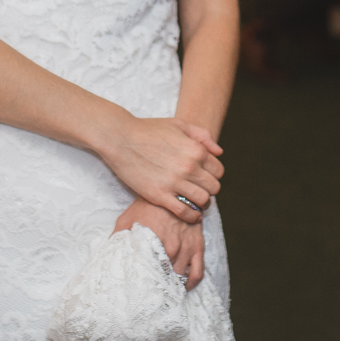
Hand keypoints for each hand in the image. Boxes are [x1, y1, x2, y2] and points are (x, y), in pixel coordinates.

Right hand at [100, 117, 222, 223]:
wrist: (120, 138)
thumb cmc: (148, 130)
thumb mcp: (179, 124)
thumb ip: (202, 135)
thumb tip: (219, 152)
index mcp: (196, 150)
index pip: (218, 171)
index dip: (213, 175)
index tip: (205, 177)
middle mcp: (189, 167)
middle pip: (213, 187)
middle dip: (209, 190)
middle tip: (200, 190)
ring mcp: (174, 182)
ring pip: (202, 201)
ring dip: (201, 203)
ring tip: (195, 201)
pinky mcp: (159, 195)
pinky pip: (184, 212)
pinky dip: (192, 216)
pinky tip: (191, 215)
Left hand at [113, 199, 204, 288]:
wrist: (175, 191)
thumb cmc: (148, 205)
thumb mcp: (127, 218)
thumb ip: (118, 235)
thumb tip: (107, 251)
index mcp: (153, 244)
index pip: (147, 273)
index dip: (142, 284)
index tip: (137, 290)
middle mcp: (172, 249)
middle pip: (164, 278)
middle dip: (157, 285)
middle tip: (150, 292)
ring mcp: (187, 249)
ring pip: (180, 278)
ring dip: (173, 285)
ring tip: (164, 290)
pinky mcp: (198, 247)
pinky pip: (198, 273)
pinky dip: (191, 283)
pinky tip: (183, 286)